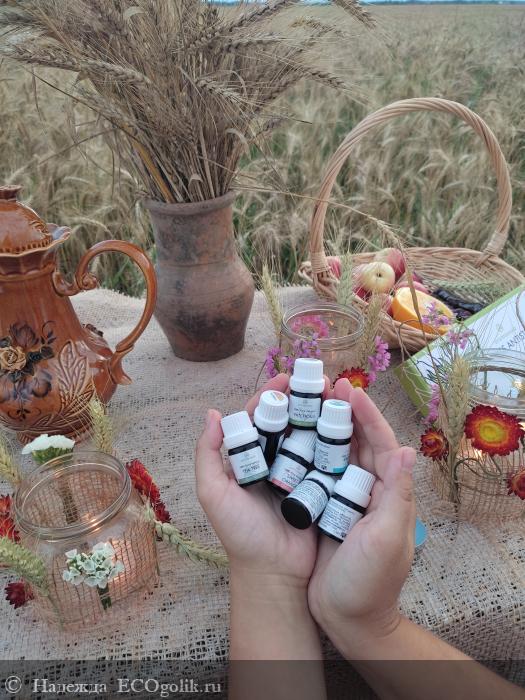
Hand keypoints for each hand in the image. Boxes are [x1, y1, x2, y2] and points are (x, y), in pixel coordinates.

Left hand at [196, 374, 319, 586]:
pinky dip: (338, 440)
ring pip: (310, 435)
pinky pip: (329, 458)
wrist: (274, 573)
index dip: (271, 395)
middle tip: (318, 380)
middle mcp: (275, 461)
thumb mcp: (213, 494)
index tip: (287, 377)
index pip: (259, 417)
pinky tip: (350, 423)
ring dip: (322, 413)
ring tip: (336, 394)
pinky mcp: (321, 487)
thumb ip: (207, 455)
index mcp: (249, 459)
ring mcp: (300, 473)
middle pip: (289, 420)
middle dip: (302, 398)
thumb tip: (211, 413)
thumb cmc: (240, 535)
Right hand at [307, 379, 415, 656]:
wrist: (348, 618)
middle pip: (355, 440)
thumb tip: (406, 449)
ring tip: (302, 401)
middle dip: (340, 410)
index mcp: (388, 491)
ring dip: (320, 425)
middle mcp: (367, 488)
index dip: (366, 413)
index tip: (349, 387)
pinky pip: (314, 470)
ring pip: (333, 451)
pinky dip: (304, 450)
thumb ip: (397, 495)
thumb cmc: (370, 582)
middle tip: (322, 384)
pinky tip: (286, 436)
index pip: (380, 442)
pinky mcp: (323, 507)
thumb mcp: (386, 538)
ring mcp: (344, 497)